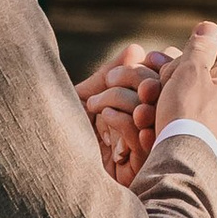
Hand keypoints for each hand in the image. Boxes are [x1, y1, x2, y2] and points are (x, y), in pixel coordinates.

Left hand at [78, 43, 161, 180]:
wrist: (49, 168)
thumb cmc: (65, 132)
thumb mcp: (85, 96)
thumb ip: (109, 74)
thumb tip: (136, 49)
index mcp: (147, 106)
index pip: (166, 77)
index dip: (156, 64)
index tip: (140, 57)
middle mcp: (153, 127)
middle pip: (166, 91)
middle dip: (136, 77)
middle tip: (109, 80)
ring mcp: (150, 148)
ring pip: (154, 111)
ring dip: (121, 98)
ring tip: (95, 104)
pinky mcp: (141, 168)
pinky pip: (141, 136)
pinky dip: (121, 119)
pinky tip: (104, 117)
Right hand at [152, 20, 216, 163]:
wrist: (182, 163)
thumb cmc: (187, 114)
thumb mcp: (191, 71)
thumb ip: (200, 48)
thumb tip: (210, 27)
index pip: (205, 76)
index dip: (177, 77)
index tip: (161, 84)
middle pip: (197, 101)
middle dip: (169, 102)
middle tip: (148, 106)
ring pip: (192, 125)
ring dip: (166, 122)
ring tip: (148, 125)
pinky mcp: (216, 165)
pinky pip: (190, 146)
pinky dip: (173, 141)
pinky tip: (156, 141)